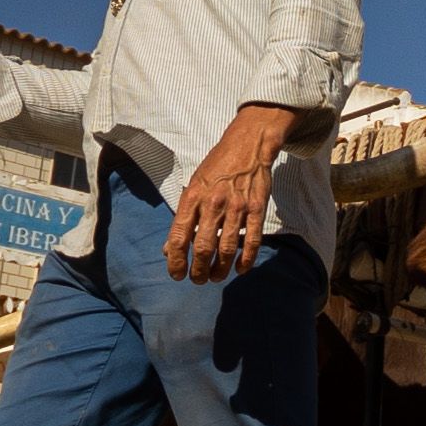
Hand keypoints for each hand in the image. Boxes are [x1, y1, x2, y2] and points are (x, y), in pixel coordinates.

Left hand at [167, 103, 297, 283]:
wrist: (248, 145)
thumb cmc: (216, 167)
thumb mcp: (192, 187)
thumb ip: (182, 219)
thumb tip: (168, 249)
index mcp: (193, 197)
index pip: (179, 236)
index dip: (176, 261)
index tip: (176, 274)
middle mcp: (213, 203)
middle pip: (203, 247)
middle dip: (198, 270)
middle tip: (197, 280)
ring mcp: (237, 206)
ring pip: (227, 248)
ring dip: (220, 269)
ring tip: (215, 278)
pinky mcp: (256, 208)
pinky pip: (252, 240)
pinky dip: (246, 260)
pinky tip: (240, 270)